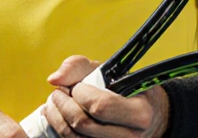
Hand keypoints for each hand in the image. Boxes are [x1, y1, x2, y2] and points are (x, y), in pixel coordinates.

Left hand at [39, 57, 168, 137]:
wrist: (143, 116)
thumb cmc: (123, 90)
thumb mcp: (108, 71)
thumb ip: (78, 67)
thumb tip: (54, 79)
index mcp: (140, 113)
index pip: (99, 106)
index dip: (80, 93)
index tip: (76, 86)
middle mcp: (130, 137)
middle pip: (83, 124)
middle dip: (63, 104)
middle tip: (58, 92)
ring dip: (57, 118)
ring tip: (55, 103)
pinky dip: (59, 129)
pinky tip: (57, 117)